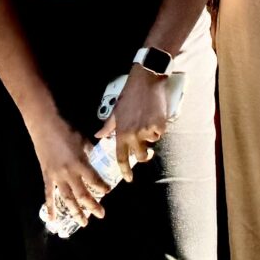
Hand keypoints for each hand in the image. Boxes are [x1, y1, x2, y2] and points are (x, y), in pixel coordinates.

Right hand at [29, 109, 106, 223]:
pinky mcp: (47, 177)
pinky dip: (51, 208)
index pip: (94, 179)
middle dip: (92, 205)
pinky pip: (49, 195)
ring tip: (84, 222)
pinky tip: (53, 220)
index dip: (102, 187)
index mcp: (80, 162)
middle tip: (101, 215)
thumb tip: (95, 157)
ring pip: (68, 199)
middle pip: (82, 194)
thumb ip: (89, 151)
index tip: (108, 191)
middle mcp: (69, 173)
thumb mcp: (82, 139)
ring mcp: (56, 177)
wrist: (45, 126)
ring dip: (76, 212)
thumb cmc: (66, 130)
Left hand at [96, 67, 168, 181]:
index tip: (129, 179)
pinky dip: (159, 127)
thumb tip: (99, 136)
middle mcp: (134, 134)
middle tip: (146, 153)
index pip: (122, 158)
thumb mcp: (115, 111)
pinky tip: (156, 116)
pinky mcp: (160, 123)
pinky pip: (160, 132)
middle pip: (140, 155)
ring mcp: (147, 129)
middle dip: (144, 156)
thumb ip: (108, 127)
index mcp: (122, 133)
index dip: (125, 171)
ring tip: (149, 124)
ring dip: (151, 137)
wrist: (146, 80)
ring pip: (151, 142)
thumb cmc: (129, 94)